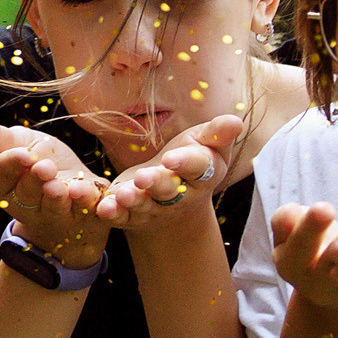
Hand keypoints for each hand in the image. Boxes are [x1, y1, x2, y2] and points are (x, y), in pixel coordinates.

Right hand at [0, 123, 109, 268]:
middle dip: (34, 180)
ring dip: (55, 197)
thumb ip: (5, 140)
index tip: (24, 154)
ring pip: (53, 208)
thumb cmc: (45, 161)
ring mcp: (56, 217)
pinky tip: (86, 192)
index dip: (10, 165)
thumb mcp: (26, 144)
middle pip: (25, 194)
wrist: (79, 187)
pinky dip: (87, 203)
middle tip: (44, 167)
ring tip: (58, 186)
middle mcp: (27, 206)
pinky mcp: (85, 220)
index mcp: (5, 186)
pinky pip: (85, 214)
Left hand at [94, 115, 241, 229]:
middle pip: (169, 190)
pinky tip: (102, 208)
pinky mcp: (133, 215)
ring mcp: (156, 208)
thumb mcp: (206, 144)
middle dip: (156, 184)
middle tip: (143, 178)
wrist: (178, 196)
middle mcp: (180, 195)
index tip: (172, 158)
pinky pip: (122, 216)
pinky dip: (111, 213)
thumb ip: (218, 134)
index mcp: (202, 175)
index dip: (185, 163)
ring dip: (132, 201)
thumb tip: (235, 121)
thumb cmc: (193, 160)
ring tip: (122, 195)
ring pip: (144, 206)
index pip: (197, 168)